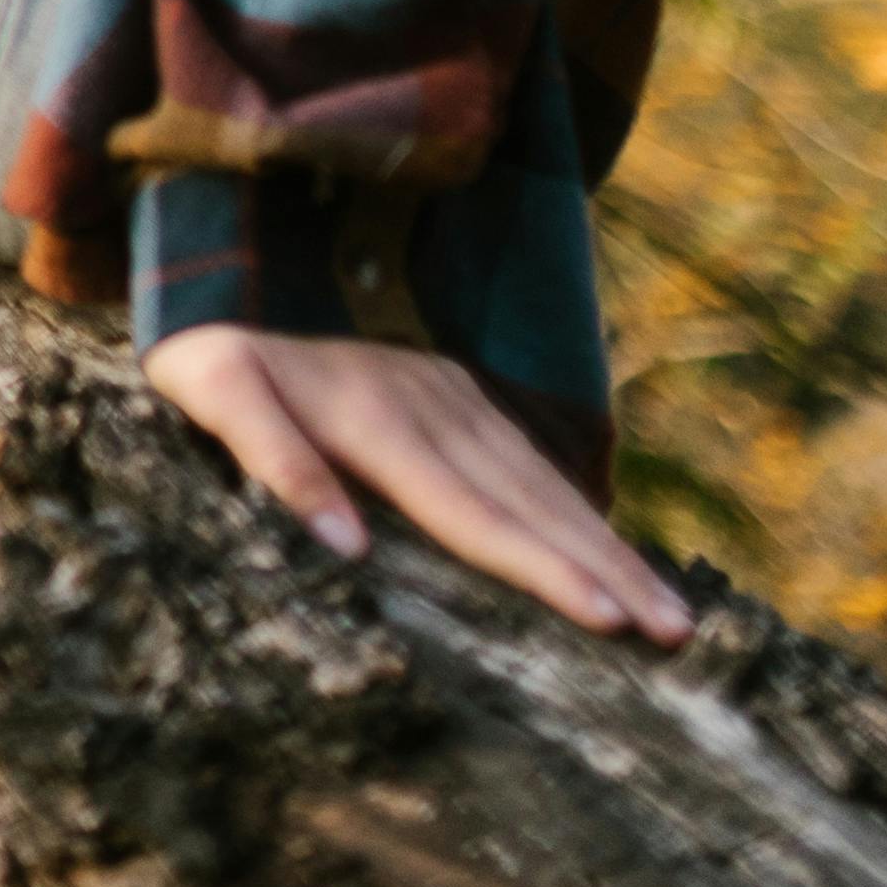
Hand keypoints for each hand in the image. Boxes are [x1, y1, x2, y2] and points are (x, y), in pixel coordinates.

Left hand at [142, 322, 691, 644]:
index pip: (476, 516)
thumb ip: (275, 460)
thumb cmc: (208, 343)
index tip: (608, 622)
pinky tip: (615, 548)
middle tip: (677, 635)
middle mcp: (433, 407)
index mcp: (379, 422)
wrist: (223, 251)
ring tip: (672, 610)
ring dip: (610, 546)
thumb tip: (348, 548)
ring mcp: (452, 393)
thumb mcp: (214, 389)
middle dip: (609, 571)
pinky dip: (579, 506)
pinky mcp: (454, 388)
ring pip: (545, 483)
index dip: (543, 571)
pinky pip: (530, 458)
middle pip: (534, 505)